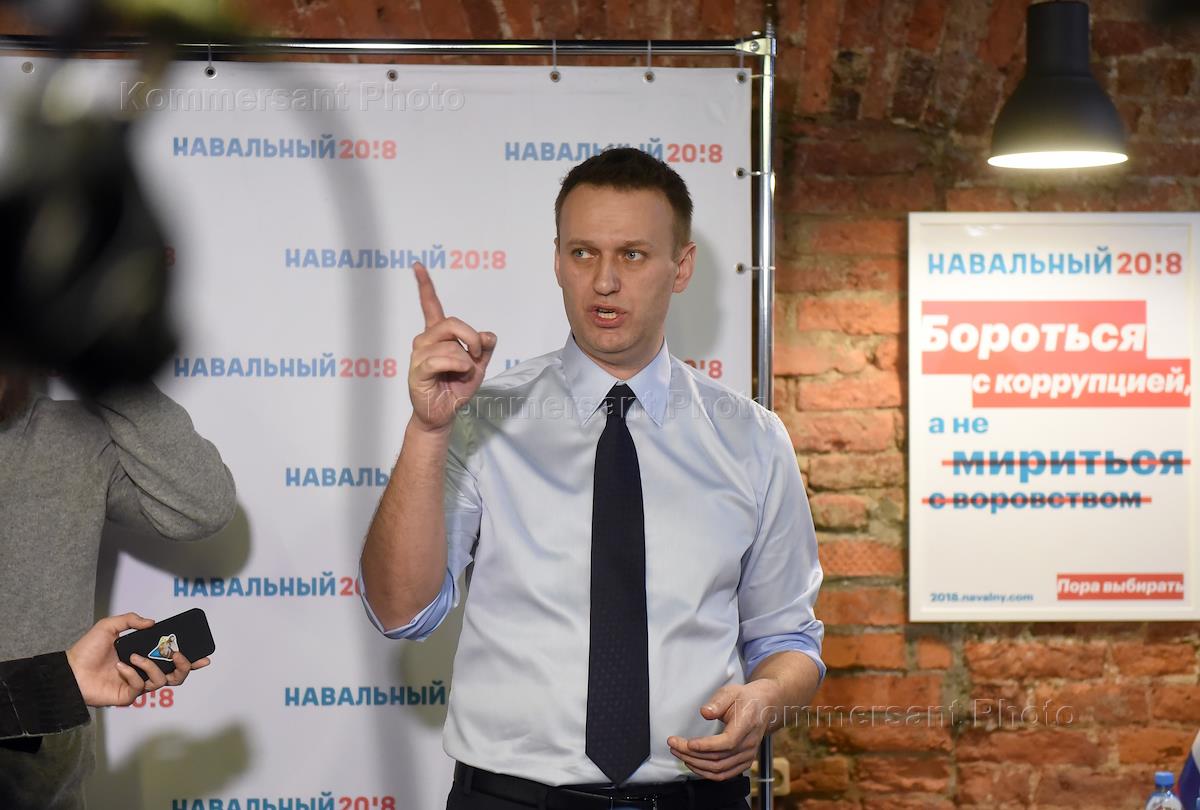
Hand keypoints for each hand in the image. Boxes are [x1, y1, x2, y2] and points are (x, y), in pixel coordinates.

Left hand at [65, 613, 210, 707]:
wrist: (70, 670)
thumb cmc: (88, 650)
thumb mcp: (109, 626)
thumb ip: (131, 620)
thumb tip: (152, 623)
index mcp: (144, 656)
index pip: (172, 659)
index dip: (190, 660)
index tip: (204, 657)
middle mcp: (144, 671)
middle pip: (176, 675)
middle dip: (183, 666)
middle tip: (178, 655)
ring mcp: (137, 685)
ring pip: (161, 681)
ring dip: (151, 666)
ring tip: (135, 657)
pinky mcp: (128, 696)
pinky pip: (139, 687)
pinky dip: (132, 674)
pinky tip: (120, 667)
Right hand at [408, 261, 496, 432]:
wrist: (445, 414)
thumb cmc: (456, 388)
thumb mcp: (479, 365)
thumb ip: (485, 347)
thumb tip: (488, 335)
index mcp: (437, 335)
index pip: (430, 306)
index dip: (425, 286)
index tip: (417, 266)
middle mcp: (425, 340)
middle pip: (451, 322)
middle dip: (472, 337)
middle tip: (478, 354)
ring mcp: (419, 354)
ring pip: (450, 344)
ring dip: (466, 360)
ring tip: (462, 374)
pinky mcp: (418, 370)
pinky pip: (441, 358)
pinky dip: (457, 365)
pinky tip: (458, 374)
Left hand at [667, 680, 779, 780]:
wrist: (762, 707)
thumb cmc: (744, 699)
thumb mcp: (730, 692)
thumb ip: (717, 701)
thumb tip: (705, 712)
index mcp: (746, 725)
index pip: (727, 742)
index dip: (706, 746)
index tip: (688, 743)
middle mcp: (748, 745)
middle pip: (718, 758)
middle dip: (692, 754)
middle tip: (674, 745)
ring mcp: (747, 756)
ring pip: (719, 769)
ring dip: (696, 764)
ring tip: (679, 753)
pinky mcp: (744, 763)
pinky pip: (724, 774)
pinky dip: (706, 773)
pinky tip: (693, 764)